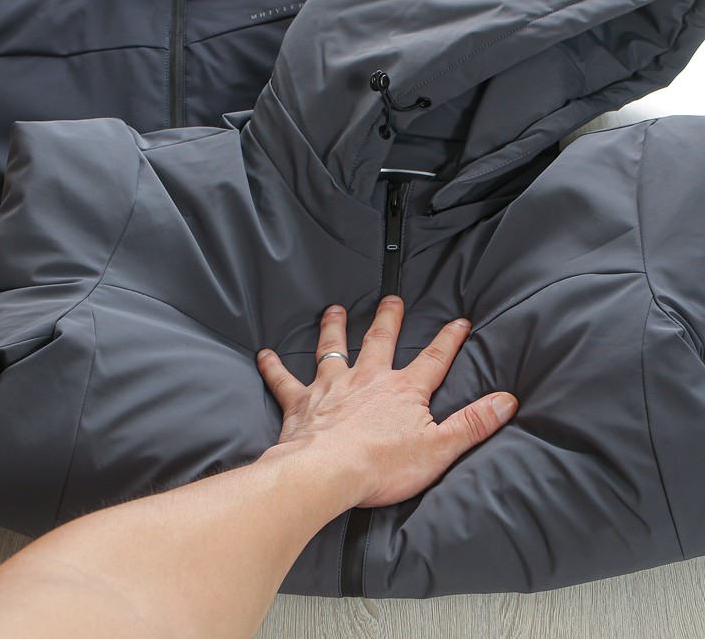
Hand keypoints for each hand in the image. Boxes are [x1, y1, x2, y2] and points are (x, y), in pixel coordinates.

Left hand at [256, 296, 517, 508]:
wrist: (328, 473)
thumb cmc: (383, 465)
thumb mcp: (440, 447)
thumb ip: (473, 423)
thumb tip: (506, 400)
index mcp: (402, 390)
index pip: (434, 358)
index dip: (449, 339)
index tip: (459, 321)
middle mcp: (367, 378)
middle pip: (380, 340)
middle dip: (388, 318)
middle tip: (391, 299)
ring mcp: (332, 386)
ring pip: (332, 348)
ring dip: (333, 328)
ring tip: (333, 309)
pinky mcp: (302, 402)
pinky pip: (284, 379)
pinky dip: (274, 367)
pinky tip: (264, 355)